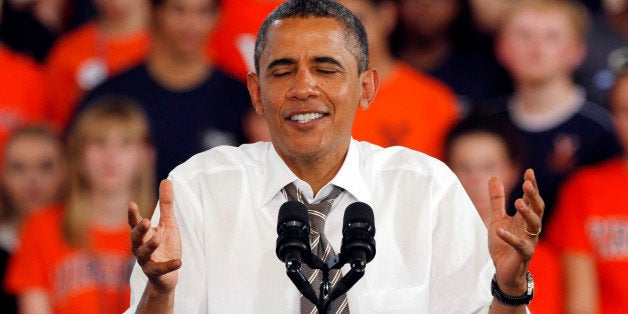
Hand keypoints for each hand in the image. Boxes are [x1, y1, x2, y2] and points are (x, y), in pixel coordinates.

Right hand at [129, 179, 181, 292]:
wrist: (168, 274)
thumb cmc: (166, 246)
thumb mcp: (169, 223)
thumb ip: (166, 205)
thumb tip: (166, 180)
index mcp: (143, 234)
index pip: (135, 223)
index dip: (133, 215)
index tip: (132, 204)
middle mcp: (140, 247)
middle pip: (135, 238)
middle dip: (139, 230)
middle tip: (145, 221)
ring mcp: (146, 261)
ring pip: (143, 254)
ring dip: (150, 246)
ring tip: (158, 237)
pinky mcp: (155, 273)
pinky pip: (161, 269)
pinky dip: (169, 266)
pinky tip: (179, 262)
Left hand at [487, 169, 543, 294]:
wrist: (503, 270)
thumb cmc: (503, 243)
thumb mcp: (497, 218)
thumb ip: (496, 200)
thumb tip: (494, 176)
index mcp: (525, 218)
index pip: (532, 199)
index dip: (532, 185)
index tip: (529, 171)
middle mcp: (531, 228)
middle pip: (537, 209)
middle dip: (534, 196)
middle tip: (527, 184)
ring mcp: (529, 241)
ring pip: (534, 225)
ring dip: (527, 213)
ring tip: (518, 202)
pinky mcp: (523, 254)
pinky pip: (519, 245)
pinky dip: (509, 237)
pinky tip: (500, 230)